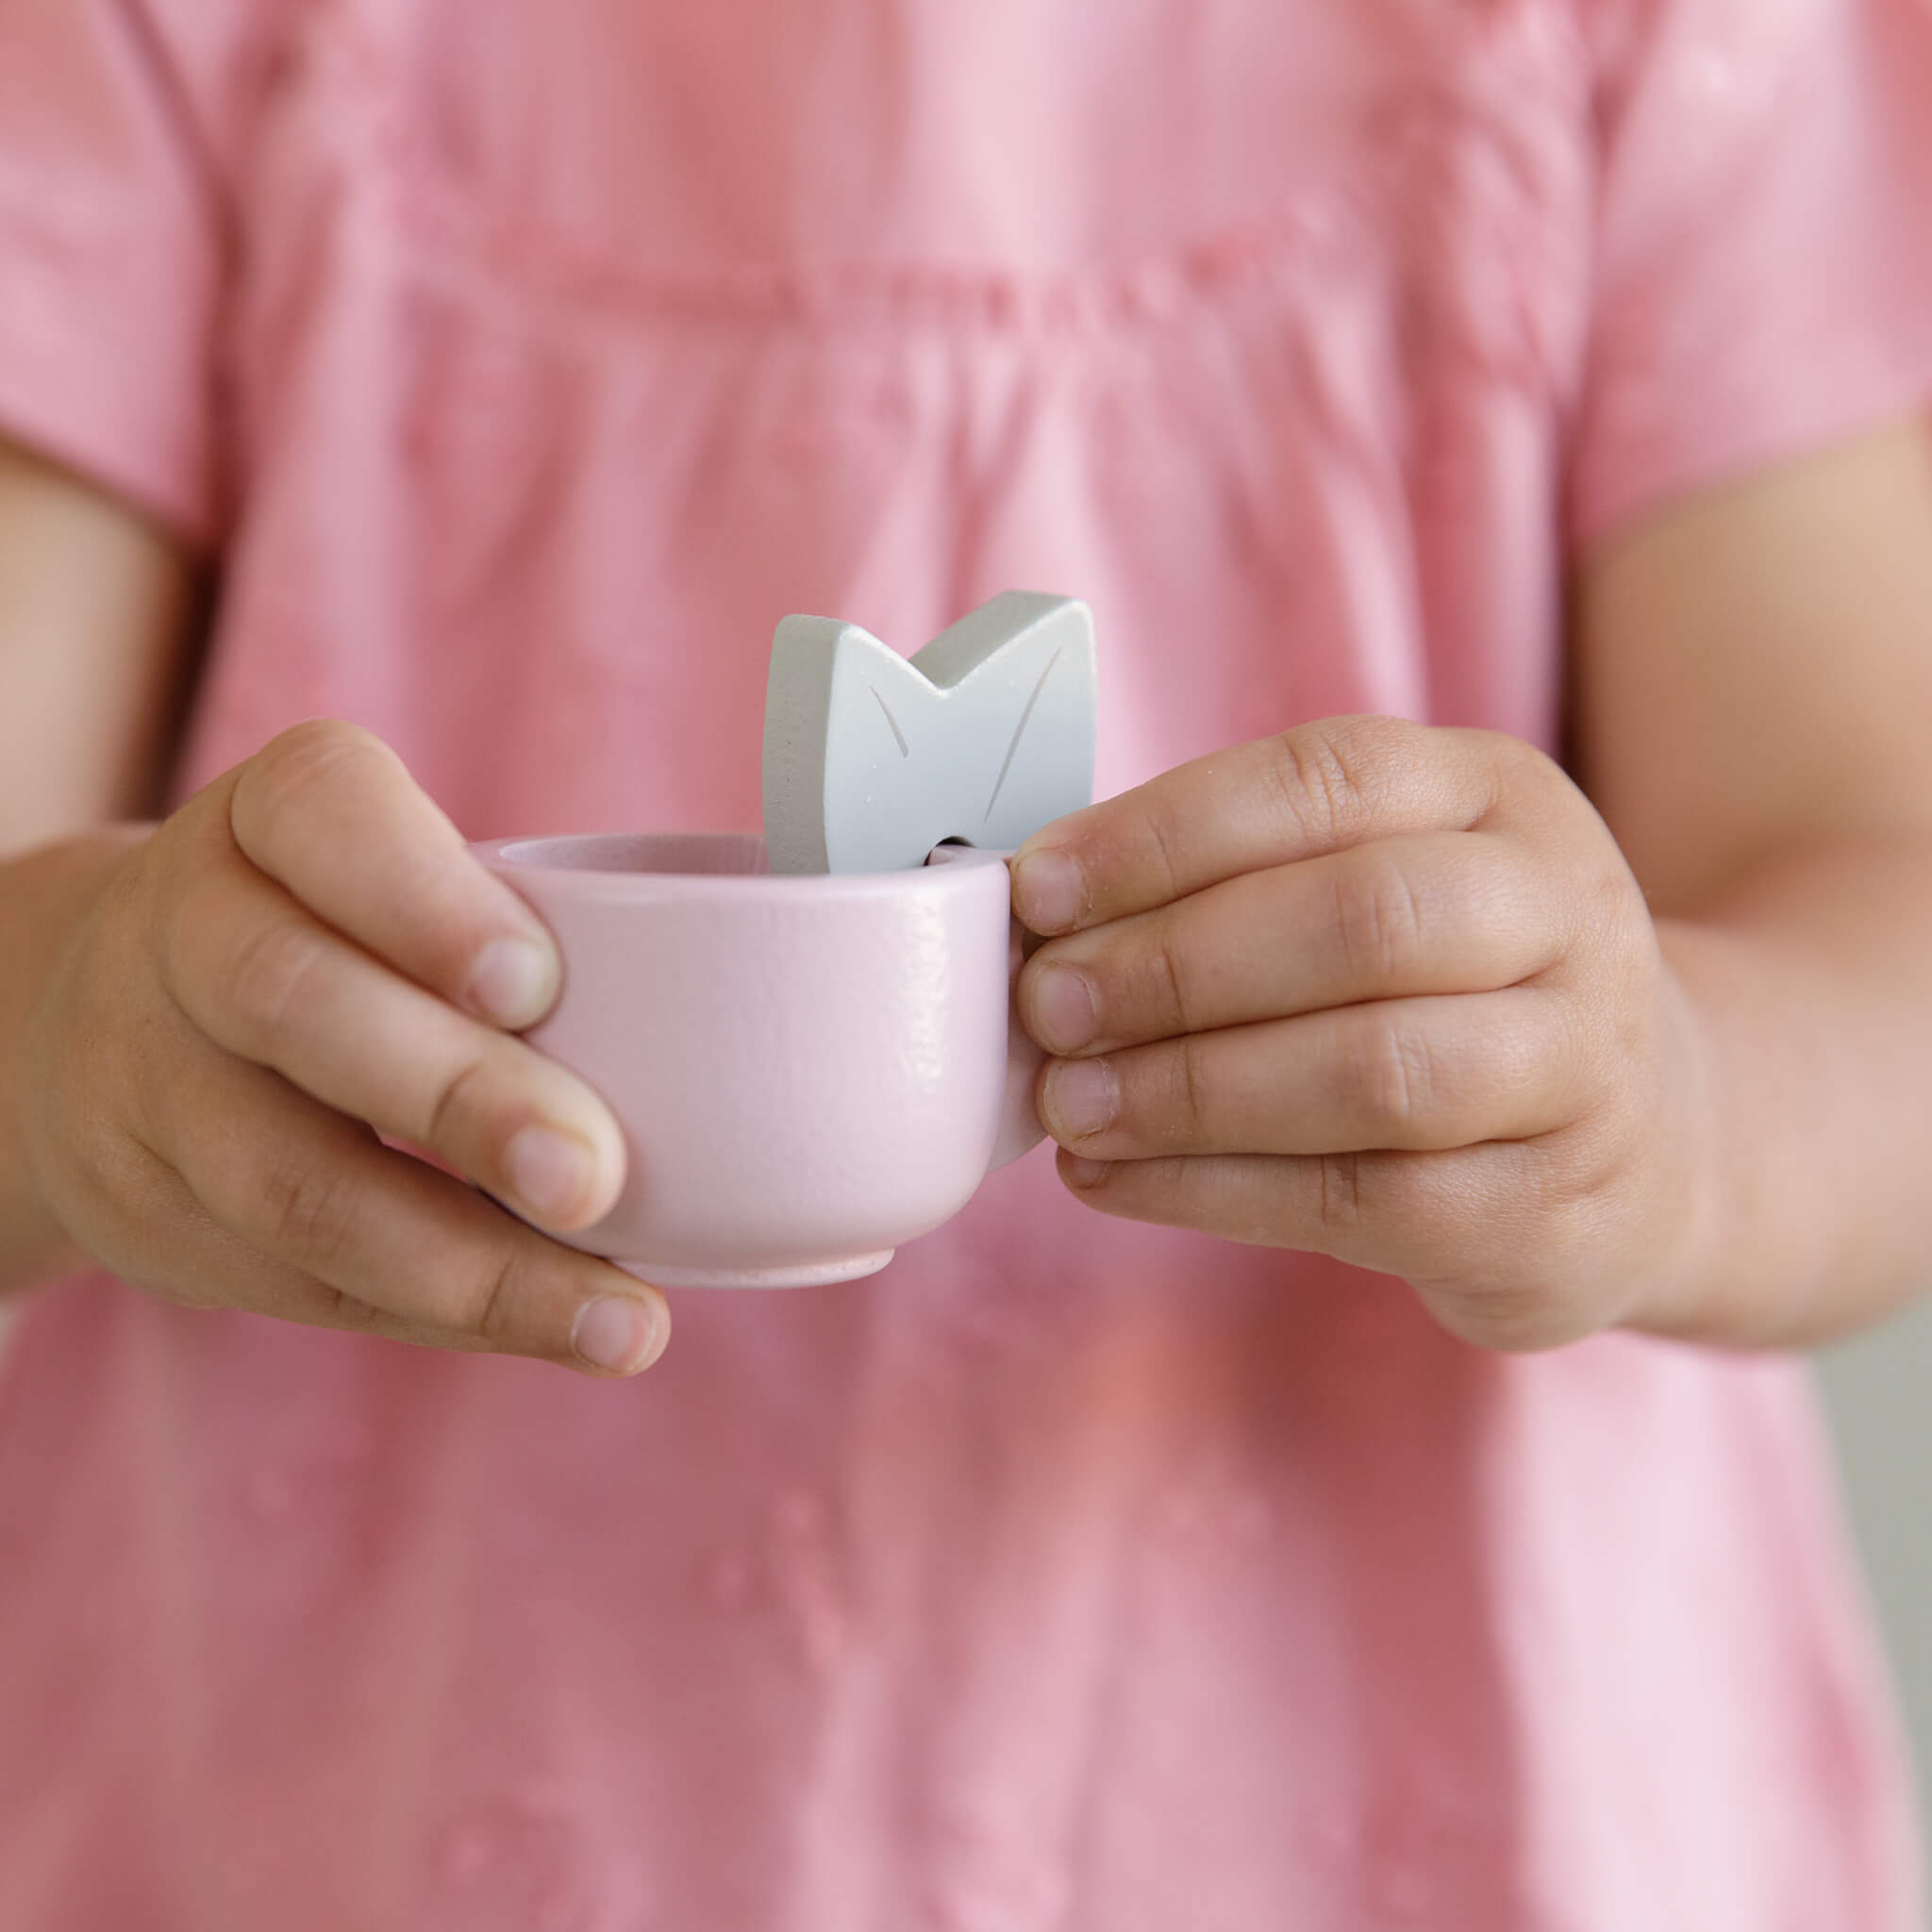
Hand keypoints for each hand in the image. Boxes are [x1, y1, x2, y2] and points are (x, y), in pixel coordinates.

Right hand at [16, 721, 669, 1373]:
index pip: (325, 813)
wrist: (102, 1024)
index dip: (424, 901)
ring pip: (292, 1183)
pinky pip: (302, 1282)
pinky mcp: (152, 1212)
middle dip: (459, 1098)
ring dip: (472, 1265)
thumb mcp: (387, 873)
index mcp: (271, 820)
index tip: (536, 982)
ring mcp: (149, 1078)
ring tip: (618, 1319)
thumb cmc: (336, 936)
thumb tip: (761, 1026)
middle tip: (594, 1174)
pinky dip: (447, 1314)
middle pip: (296, 1005)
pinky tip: (561, 1329)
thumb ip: (527, 924)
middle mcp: (187, 931)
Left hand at [1011, 716, 1714, 1349]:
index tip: (1039, 890)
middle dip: (1174, 965)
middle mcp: (1565, 915)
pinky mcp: (1552, 1210)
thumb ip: (1236, 881)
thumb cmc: (1454, 993)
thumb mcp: (1381, 883)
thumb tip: (1044, 922)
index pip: (1326, 780)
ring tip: (1071, 1105)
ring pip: (1374, 1071)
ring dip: (1189, 1088)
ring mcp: (1581, 1068)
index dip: (1165, 835)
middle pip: (1362, 920)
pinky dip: (1209, 1191)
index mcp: (1499, 797)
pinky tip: (1113, 1181)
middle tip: (1050, 1006)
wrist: (1652, 1142)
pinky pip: (1363, 1200)